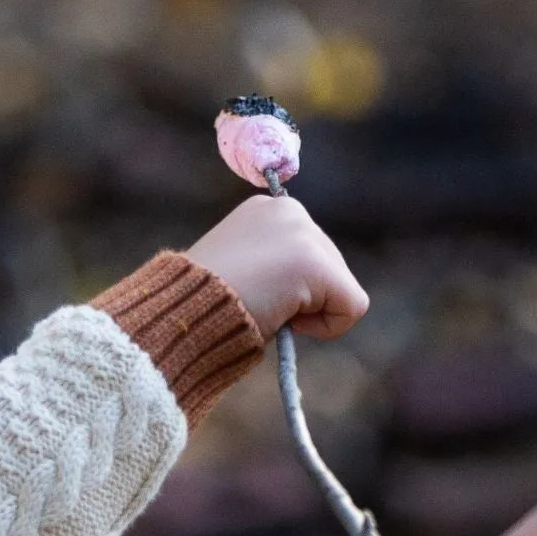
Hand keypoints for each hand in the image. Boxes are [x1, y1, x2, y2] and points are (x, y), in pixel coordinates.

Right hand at [185, 194, 368, 342]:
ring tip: (267, 306)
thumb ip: (271, 261)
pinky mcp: (317, 264)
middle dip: (302, 295)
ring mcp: (305, 234)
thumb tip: (301, 288)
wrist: (184, 311)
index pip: (308, 252)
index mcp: (267, 208)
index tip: (251, 289)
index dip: (288, 283)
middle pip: (330, 267)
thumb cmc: (202, 299)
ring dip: (309, 310)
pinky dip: (327, 327)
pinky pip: (352, 307)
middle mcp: (290, 211)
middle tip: (258, 301)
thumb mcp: (238, 264)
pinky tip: (287, 319)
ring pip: (341, 288)